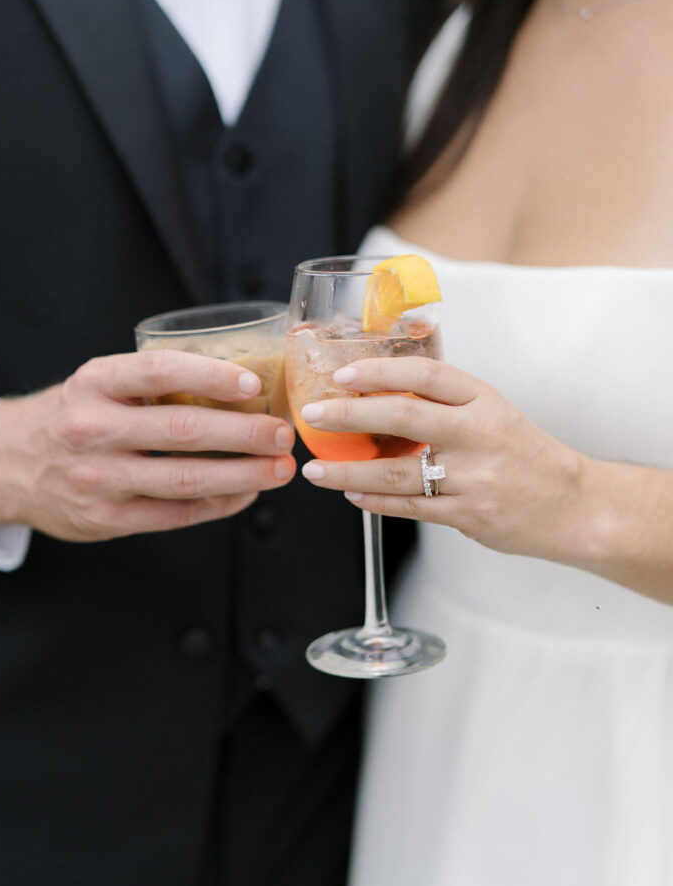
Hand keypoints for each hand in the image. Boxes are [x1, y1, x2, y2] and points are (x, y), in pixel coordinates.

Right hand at [0, 350, 295, 541]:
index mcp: (94, 382)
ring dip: (243, 475)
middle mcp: (92, 428)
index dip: (211, 376)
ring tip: (279, 469)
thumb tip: (240, 387)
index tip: (254, 385)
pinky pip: (176, 514)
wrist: (5, 464)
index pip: (160, 371)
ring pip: (185, 480)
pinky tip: (246, 493)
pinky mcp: (105, 519)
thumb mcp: (96, 384)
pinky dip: (219, 504)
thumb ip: (151, 384)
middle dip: (244, 434)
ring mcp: (98, 478)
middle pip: (183, 431)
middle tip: (283, 434)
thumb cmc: (71, 416)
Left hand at [299, 356, 587, 560]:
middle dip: (349, 415)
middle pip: (403, 416)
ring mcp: (473, 478)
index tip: (343, 374)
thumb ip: (443, 401)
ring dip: (347, 473)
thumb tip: (376, 390)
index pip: (425, 374)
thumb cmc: (523, 452)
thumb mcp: (492, 411)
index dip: (379, 370)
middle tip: (313, 414)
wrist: (573, 504)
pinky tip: (352, 495)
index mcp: (483, 400)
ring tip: (316, 470)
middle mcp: (478, 434)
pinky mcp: (468, 515)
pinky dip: (375, 502)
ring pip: (396, 473)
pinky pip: (410, 508)